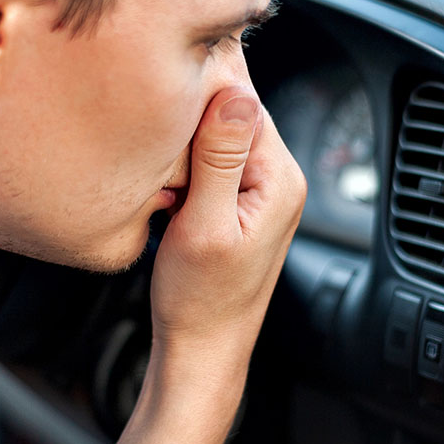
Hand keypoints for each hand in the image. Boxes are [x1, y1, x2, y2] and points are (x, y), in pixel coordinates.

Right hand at [150, 87, 305, 369]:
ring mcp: (260, 190)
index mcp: (280, 178)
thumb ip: (220, 158)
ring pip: (216, 135)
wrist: (201, 349)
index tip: (164, 98)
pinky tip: (171, 195)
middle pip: (231, 111)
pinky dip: (184, 169)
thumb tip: (236, 94)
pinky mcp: (238, 201)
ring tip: (168, 187)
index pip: (244, 99)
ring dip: (184, 149)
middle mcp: (279, 177)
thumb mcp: (203, 225)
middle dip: (190, 124)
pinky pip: (210, 161)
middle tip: (165, 165)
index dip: (201, 93)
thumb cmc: (201, 302)